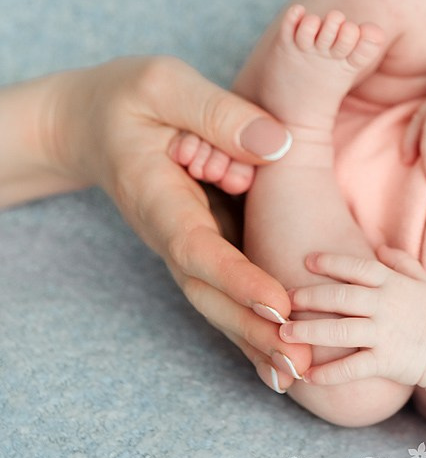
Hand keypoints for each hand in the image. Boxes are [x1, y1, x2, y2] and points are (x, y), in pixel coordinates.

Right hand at [48, 56, 310, 390]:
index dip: (238, 278)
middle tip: (300, 362)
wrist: (93, 125)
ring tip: (301, 373)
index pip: (198, 247)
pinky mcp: (205, 248)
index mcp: (158, 197)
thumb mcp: (165, 84)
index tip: (278, 306)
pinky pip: (229, 294)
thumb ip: (217, 112)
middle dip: (253, 330)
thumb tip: (276, 143)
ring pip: (219, 304)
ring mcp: (187, 248)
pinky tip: (283, 363)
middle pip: (210, 292)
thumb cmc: (130, 98)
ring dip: (256, 341)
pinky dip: (253, 330)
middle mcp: (171, 234)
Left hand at [281, 245, 425, 387]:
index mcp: (393, 284)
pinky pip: (351, 368)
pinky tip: (307, 375)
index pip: (357, 268)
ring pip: (339, 331)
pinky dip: (328, 373)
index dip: (331, 262)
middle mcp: (386, 306)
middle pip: (340, 298)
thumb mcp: (425, 281)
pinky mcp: (385, 362)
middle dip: (309, 297)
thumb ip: (402, 261)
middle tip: (285, 301)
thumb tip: (378, 247)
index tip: (307, 261)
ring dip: (308, 332)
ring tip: (284, 333)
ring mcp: (385, 335)